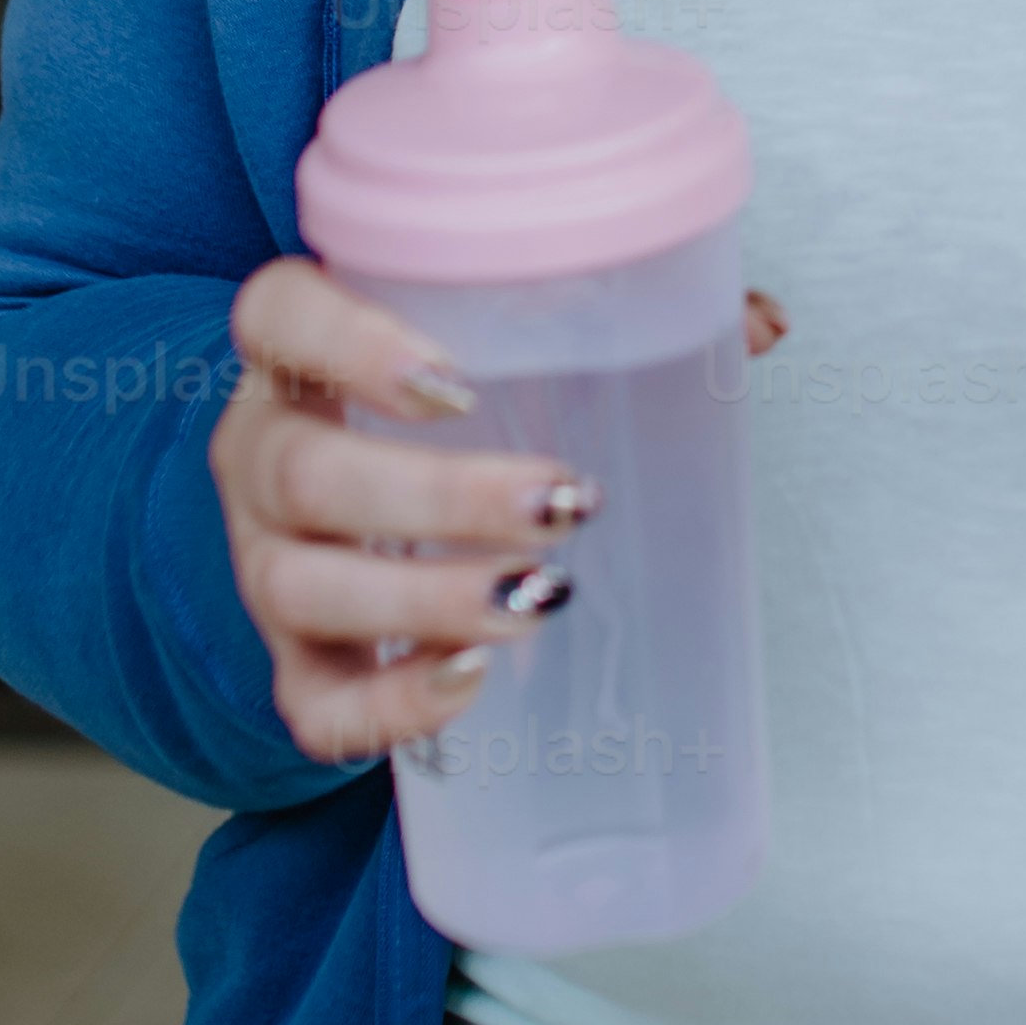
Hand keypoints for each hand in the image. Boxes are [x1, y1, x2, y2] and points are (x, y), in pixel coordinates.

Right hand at [212, 262, 791, 765]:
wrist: (341, 503)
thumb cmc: (438, 406)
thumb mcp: (498, 347)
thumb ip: (621, 322)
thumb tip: (761, 328)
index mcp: (302, 354)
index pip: (278, 317)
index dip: (349, 343)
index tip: (454, 380)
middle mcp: (264, 455)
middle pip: (309, 472)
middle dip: (441, 496)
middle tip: (564, 503)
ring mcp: (264, 563)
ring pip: (304, 587)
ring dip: (427, 599)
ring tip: (539, 598)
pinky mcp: (293, 658)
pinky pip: (313, 703)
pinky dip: (386, 707)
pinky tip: (467, 685)